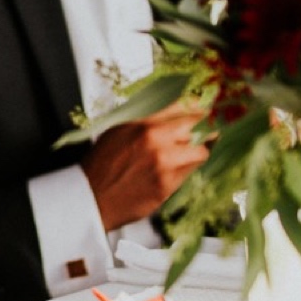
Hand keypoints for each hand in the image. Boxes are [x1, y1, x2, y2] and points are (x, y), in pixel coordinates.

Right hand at [81, 103, 209, 229]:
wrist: (92, 195)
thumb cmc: (103, 164)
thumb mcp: (119, 130)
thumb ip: (147, 119)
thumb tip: (174, 110)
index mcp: (141, 123)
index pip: (182, 105)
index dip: (198, 105)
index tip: (205, 107)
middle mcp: (155, 140)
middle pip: (198, 124)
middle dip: (206, 125)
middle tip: (209, 126)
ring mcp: (164, 163)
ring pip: (201, 150)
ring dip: (198, 149)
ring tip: (192, 150)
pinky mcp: (169, 184)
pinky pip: (192, 170)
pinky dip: (189, 166)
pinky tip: (181, 165)